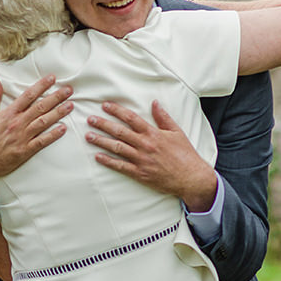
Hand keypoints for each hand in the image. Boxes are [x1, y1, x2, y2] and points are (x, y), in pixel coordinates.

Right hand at [0, 75, 72, 203]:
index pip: (28, 96)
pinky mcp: (24, 151)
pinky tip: (63, 129)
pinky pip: (42, 142)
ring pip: (44, 122)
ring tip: (70, 105)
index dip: (41, 86)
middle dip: (56, 97)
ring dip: (58, 113)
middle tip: (69, 90)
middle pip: (40, 107)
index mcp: (8, 113)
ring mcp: (22, 138)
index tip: (52, 78)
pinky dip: (53, 135)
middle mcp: (17, 124)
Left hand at [86, 100, 217, 211]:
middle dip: (103, 124)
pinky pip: (120, 166)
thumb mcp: (177, 132)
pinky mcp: (140, 173)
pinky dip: (108, 161)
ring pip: (117, 148)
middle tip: (90, 119)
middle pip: (119, 132)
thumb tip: (154, 103)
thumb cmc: (185, 155)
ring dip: (101, 141)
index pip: (131, 118)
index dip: (116, 111)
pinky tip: (97, 156)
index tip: (104, 105)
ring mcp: (141, 160)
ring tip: (89, 136)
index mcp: (153, 133)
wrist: (191, 177)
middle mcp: (145, 145)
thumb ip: (163, 118)